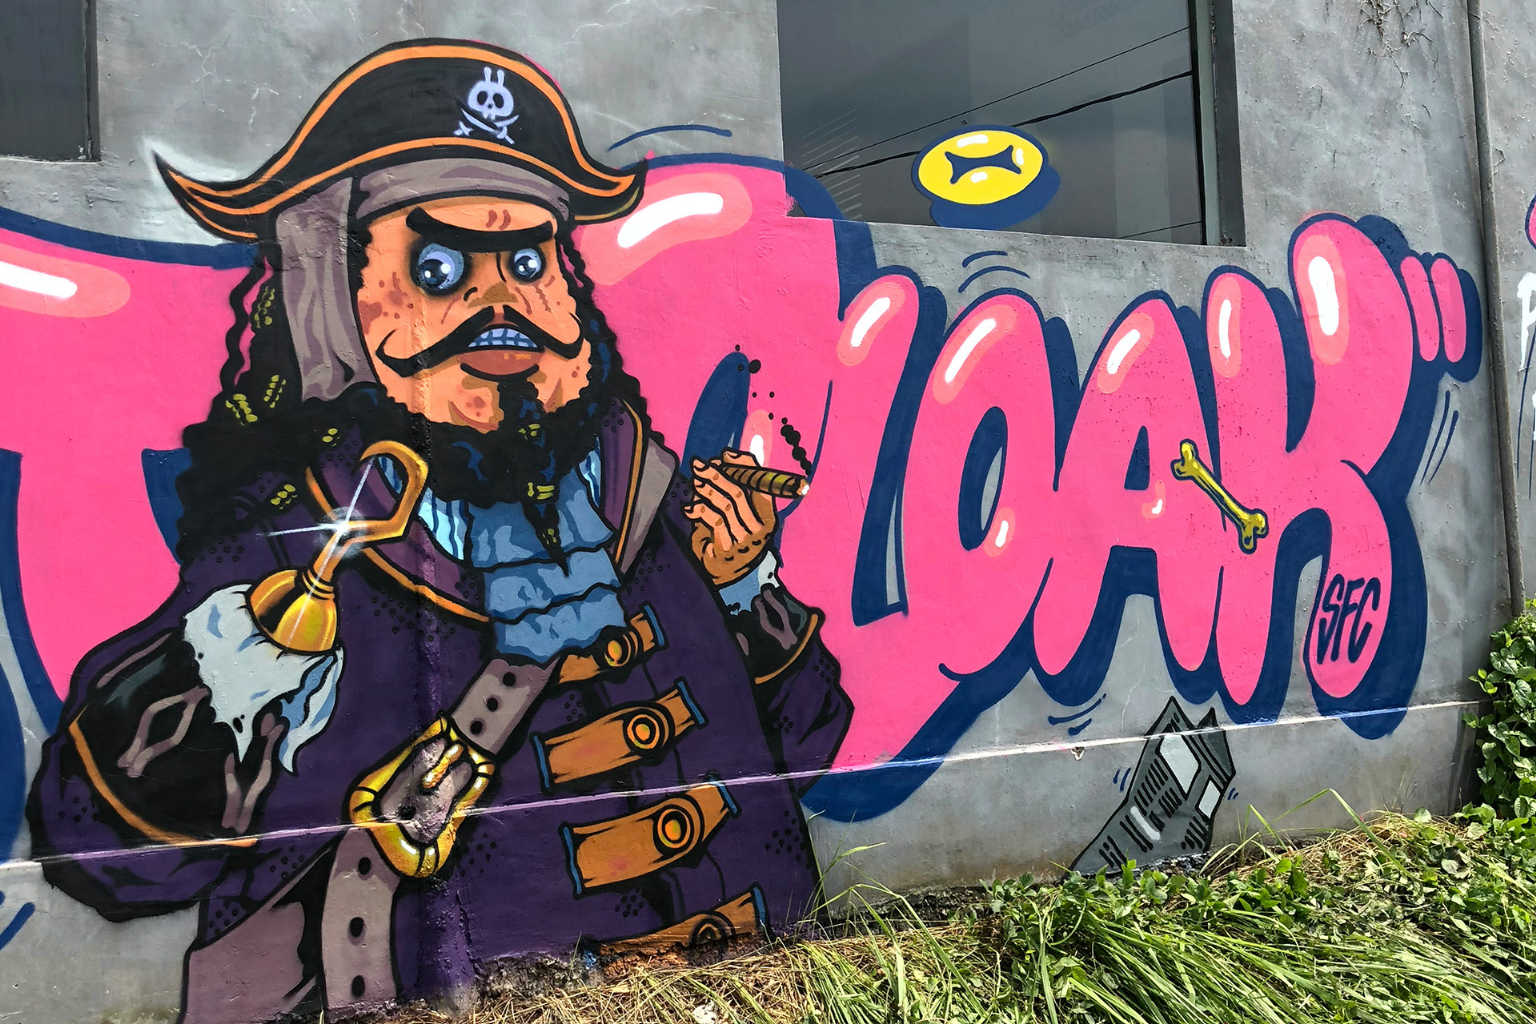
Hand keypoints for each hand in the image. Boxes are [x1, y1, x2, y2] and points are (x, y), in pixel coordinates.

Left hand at [685, 449, 776, 584]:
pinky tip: (689, 508)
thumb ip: (734, 488)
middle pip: (739, 492)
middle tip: (699, 465)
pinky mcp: (729, 548)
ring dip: (707, 490)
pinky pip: (715, 521)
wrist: (726, 575)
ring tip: (695, 481)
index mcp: (768, 515)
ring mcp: (745, 539)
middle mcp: (760, 527)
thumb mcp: (737, 514)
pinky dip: (700, 510)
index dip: (744, 465)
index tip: (725, 454)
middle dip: (717, 474)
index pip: (761, 483)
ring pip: (725, 505)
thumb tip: (725, 456)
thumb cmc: (731, 538)